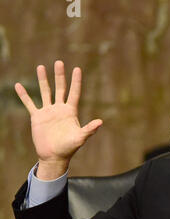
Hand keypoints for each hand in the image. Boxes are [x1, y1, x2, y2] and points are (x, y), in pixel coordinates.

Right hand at [15, 60, 102, 179]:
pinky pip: (29, 103)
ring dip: (42, 80)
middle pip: (60, 88)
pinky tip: (18, 85)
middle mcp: (60, 109)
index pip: (74, 92)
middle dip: (59, 75)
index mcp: (71, 111)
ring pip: (45, 92)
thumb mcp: (80, 138)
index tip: (77, 69)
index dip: (76, 81)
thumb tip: (101, 122)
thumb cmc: (69, 148)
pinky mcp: (37, 117)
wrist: (54, 156)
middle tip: (59, 62)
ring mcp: (48, 112)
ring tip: (40, 67)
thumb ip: (89, 129)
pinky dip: (24, 95)